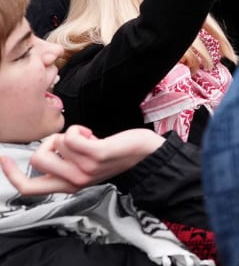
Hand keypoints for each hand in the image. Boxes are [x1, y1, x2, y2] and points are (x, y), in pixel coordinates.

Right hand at [0, 126, 163, 194]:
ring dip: (70, 133)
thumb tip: (45, 148)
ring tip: (89, 139)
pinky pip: (69, 135)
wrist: (145, 154)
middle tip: (72, 142)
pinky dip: (78, 129)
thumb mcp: (83, 165)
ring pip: (56, 142)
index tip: (4, 158)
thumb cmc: (114, 154)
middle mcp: (73, 181)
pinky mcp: (96, 155)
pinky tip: (92, 135)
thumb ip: (63, 163)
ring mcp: (84, 169)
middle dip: (49, 141)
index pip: (28, 187)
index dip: (10, 174)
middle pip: (37, 159)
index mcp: (67, 185)